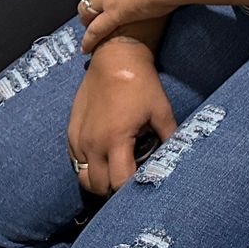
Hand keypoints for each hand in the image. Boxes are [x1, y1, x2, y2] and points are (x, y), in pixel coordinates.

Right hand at [66, 38, 176, 196]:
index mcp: (115, 140)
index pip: (118, 183)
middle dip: (114, 189)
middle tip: (130, 178)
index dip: (130, 190)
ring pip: (83, 176)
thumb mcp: (161, 110)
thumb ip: (170, 137)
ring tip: (115, 169)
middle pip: (97, 186)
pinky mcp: (71, 130)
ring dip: (98, 179)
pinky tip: (103, 154)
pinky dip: (88, 164)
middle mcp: (92, 143)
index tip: (141, 184)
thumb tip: (177, 157)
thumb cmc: (140, 83)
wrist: (115, 58)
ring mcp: (78, 138)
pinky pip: (75, 160)